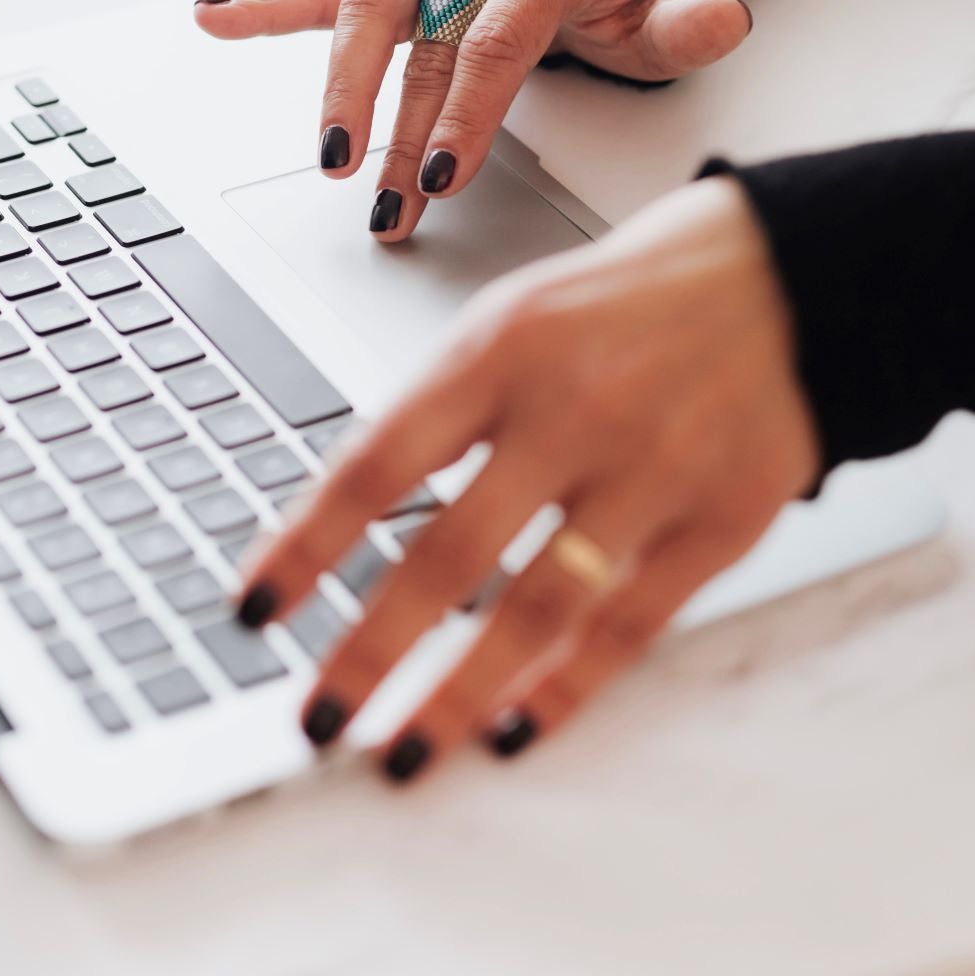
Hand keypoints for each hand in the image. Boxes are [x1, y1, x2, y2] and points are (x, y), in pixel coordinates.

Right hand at [195, 0, 751, 239]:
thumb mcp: (668, 11)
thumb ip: (690, 22)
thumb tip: (720, 19)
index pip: (490, 42)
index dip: (463, 115)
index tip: (439, 179)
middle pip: (423, 46)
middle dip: (401, 132)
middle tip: (387, 203)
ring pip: (366, 21)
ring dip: (339, 95)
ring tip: (329, 162)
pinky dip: (268, 6)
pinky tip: (214, 19)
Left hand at [235, 177, 818, 780]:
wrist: (776, 278)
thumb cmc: (619, 303)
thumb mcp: (510, 321)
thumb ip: (440, 412)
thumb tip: (346, 517)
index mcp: (499, 352)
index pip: (374, 465)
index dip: (306, 547)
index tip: (255, 610)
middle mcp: (570, 413)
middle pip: (447, 557)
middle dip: (370, 652)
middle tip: (318, 718)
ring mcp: (651, 470)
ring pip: (538, 610)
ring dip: (460, 696)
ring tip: (405, 753)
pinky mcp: (722, 520)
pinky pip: (632, 626)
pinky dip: (569, 687)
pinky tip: (518, 728)